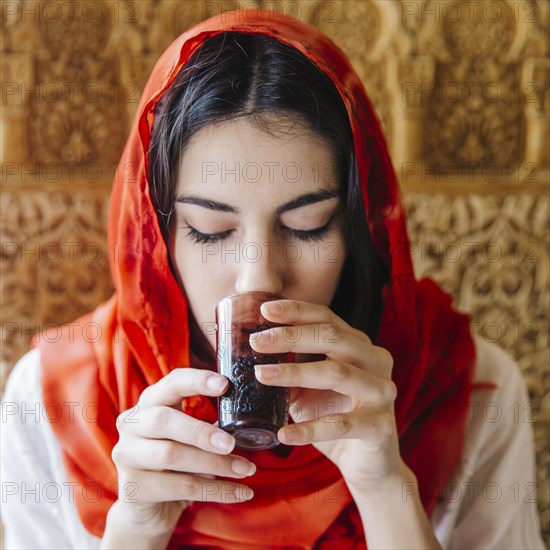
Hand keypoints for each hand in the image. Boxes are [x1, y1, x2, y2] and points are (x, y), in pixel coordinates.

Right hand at [110, 368, 255, 537]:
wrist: (148, 508)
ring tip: (246, 469)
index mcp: (149, 402)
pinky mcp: (133, 488)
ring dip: (214, 464)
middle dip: (201, 431)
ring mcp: (126, 456)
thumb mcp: (189, 435)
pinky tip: (241, 492)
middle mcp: (132, 424)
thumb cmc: (176, 461)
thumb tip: (247, 413)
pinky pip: (180, 488)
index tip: (225, 384)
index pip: (171, 383)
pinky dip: (215, 490)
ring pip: (171, 455)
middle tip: (232, 443)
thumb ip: (208, 421)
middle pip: (163, 420)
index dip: (197, 381)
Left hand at [250, 299, 400, 490]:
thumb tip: (246, 355)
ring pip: (337, 373)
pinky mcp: (380, 425)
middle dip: (291, 336)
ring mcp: (382, 392)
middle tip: (256, 341)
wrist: (368, 463)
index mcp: (358, 346)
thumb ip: (289, 369)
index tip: (264, 309)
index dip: (296, 311)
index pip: (327, 319)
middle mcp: (375, 361)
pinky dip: (309, 429)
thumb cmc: (334, 417)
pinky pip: (341, 424)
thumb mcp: (308, 389)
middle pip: (332, 337)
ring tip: (260, 375)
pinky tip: (283, 434)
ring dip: (295, 373)